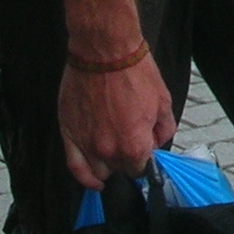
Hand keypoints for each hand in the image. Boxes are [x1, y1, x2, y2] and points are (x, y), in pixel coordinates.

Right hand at [58, 50, 177, 186]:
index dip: (144, 160)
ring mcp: (86, 143)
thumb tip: (158, 142)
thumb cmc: (134, 72)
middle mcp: (109, 150)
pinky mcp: (68, 133)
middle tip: (128, 139)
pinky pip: (74, 166)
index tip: (144, 150)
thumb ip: (164, 130)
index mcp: (134, 145)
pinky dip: (84, 178)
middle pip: (120, 169)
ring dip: (107, 165)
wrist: (105, 51)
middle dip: (127, 159)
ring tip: (112, 151)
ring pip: (98, 171)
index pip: (140, 170)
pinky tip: (93, 181)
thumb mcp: (163, 101)